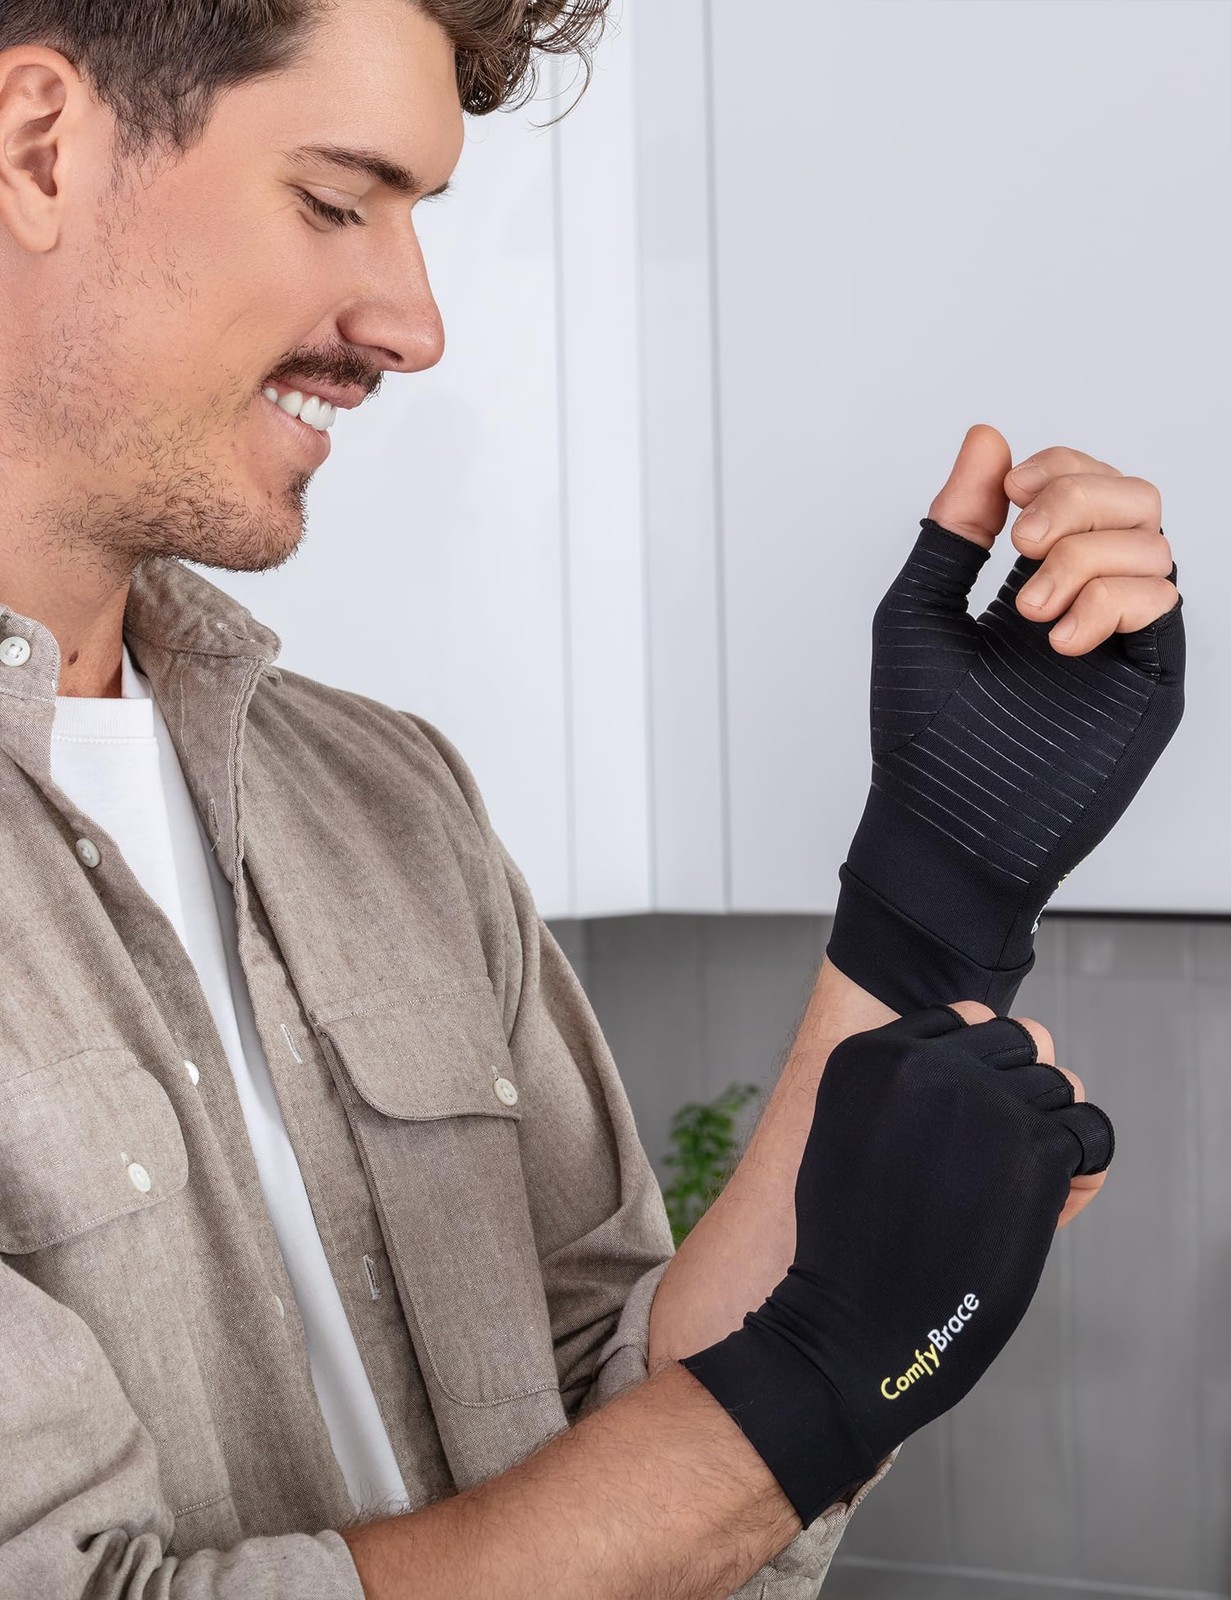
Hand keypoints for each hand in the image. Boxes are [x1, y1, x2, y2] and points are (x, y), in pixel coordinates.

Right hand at [682, 1002, 1112, 1526]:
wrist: (852, 1330)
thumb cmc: (852, 1249)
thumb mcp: (847, 1138)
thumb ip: (905, 1090)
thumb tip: (1014, 1050)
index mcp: (868, 1054)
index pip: (965, 1018)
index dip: (981, 1069)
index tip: (967, 1123)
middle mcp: (924, 1061)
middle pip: (1020, 1041)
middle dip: (1021, 1091)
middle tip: (997, 1160)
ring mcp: (981, 1100)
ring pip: (1060, 1084)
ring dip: (1051, 1132)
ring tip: (1011, 1191)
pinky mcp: (1033, 1147)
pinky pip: (1092, 1131)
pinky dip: (1083, 1166)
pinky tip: (1047, 1204)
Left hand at [825, 424, 1184, 1014]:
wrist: (938, 828)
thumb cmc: (917, 735)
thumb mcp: (917, 612)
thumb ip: (954, 526)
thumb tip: (987, 436)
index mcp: (1031, 584)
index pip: (1083, 488)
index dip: (1059, 469)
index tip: (1012, 492)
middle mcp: (1086, 606)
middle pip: (1133, 500)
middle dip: (1079, 498)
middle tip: (1024, 545)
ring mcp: (1120, 645)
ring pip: (1153, 544)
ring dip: (1088, 557)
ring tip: (1031, 618)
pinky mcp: (1145, 687)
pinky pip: (1165, 604)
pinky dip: (1114, 600)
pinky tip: (1060, 642)